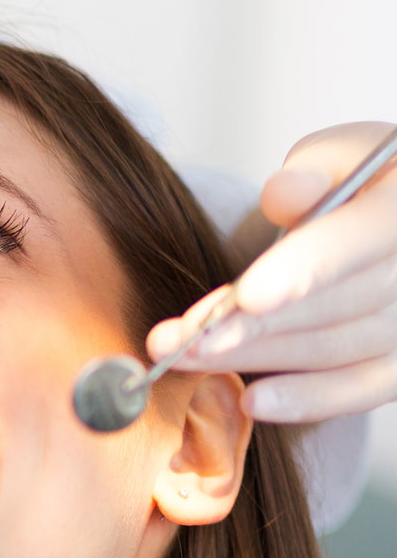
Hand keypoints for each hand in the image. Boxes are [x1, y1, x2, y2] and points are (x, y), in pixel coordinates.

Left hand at [147, 121, 396, 421]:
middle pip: (337, 304)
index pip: (361, 239)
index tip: (247, 297)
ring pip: (336, 348)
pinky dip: (306, 399)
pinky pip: (360, 388)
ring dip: (255, 359)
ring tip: (185, 358)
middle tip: (182, 339)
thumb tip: (285, 193)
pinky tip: (250, 401)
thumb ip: (310, 174)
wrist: (386, 211)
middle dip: (252, 325)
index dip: (305, 269)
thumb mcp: (337, 156)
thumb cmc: (355, 180)